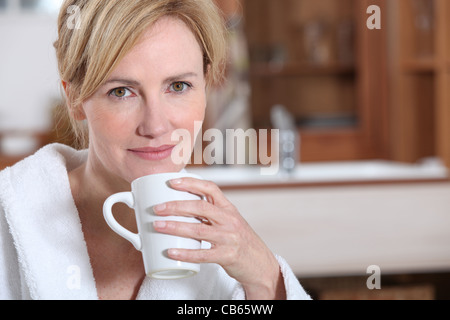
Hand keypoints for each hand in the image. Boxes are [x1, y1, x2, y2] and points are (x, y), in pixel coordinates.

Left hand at [152, 177, 285, 299]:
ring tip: (157, 226)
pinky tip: (171, 251)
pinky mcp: (227, 256)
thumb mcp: (230, 221)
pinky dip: (185, 253)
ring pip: (199, 230)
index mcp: (229, 209)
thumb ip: (211, 214)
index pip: (211, 188)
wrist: (260, 263)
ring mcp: (229, 238)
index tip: (171, 182)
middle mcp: (230, 221)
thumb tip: (180, 207)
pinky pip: (203, 254)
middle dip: (176, 206)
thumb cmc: (240, 241)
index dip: (190, 183)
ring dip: (175, 227)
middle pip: (201, 208)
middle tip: (157, 208)